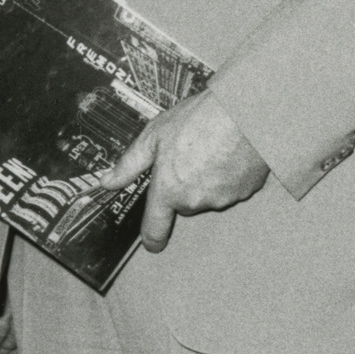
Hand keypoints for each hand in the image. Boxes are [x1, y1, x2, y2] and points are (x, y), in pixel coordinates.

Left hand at [84, 87, 270, 253]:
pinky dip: (229, 176)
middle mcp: (196, 199)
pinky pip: (232, 188)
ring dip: (206, 181)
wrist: (243, 110)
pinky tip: (228, 153)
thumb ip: (130, 164)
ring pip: (207, 196)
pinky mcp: (246, 191)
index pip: (155, 227)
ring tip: (210, 149)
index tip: (151, 243)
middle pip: (183, 203)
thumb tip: (108, 181)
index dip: (151, 238)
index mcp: (169, 189)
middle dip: (181, 187)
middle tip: (186, 157)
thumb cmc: (200, 118)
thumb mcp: (154, 136)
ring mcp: (223, 197)